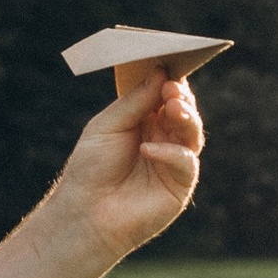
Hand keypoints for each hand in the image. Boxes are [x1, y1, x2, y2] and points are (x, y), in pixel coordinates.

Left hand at [50, 70, 204, 264]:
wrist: (85, 213)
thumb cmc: (91, 169)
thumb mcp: (108, 125)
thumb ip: (135, 101)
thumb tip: (162, 73)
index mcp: (146, 121)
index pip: (166, 95)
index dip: (170, 80)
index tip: (169, 64)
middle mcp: (163, 139)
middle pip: (183, 111)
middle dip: (181, 97)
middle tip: (172, 87)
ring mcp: (173, 162)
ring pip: (192, 134)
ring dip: (185, 117)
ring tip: (172, 107)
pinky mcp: (179, 186)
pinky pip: (185, 162)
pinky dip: (170, 153)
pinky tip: (148, 150)